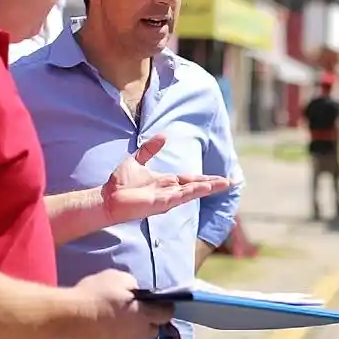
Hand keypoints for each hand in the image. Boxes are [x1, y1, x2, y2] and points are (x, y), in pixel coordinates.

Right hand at [67, 269, 169, 338]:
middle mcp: (137, 334)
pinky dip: (116, 334)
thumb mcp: (118, 278)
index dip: (165, 308)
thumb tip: (136, 292)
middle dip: (150, 321)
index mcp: (144, 315)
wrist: (70, 317)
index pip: (166, 315)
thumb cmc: (96, 294)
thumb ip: (133, 285)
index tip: (161, 304)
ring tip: (118, 317)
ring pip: (135, 337)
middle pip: (153, 330)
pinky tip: (105, 325)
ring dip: (132, 328)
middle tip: (138, 310)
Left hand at [103, 133, 231, 225]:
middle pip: (196, 186)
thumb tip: (164, 136)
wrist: (107, 198)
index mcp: (167, 182)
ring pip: (192, 192)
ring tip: (224, 184)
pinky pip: (179, 196)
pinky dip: (192, 191)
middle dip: (214, 184)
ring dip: (208, 188)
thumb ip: (150, 149)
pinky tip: (203, 188)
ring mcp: (166, 198)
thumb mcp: (137, 160)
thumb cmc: (119, 183)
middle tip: (231, 182)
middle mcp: (170, 191)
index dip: (207, 179)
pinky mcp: (160, 203)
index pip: (191, 179)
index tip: (222, 178)